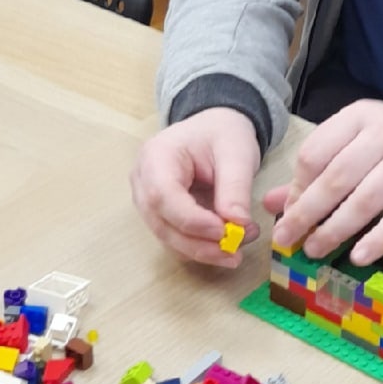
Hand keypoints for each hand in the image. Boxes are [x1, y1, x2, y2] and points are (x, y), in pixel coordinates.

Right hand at [131, 108, 261, 266]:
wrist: (216, 130)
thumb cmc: (222, 134)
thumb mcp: (237, 153)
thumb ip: (235, 188)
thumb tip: (238, 225)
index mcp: (157, 156)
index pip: (163, 195)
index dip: (191, 220)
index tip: (223, 232)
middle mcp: (144, 180)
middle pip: (161, 223)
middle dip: (198, 244)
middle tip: (234, 253)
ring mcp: (148, 200)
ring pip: (167, 237)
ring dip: (202, 251)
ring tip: (237, 250)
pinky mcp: (161, 215)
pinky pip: (175, 239)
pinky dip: (200, 248)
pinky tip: (227, 247)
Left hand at [264, 101, 382, 266]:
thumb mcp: (351, 147)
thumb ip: (313, 172)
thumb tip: (269, 203)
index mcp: (357, 117)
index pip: (317, 152)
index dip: (298, 187)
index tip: (287, 214)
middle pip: (338, 177)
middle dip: (308, 212)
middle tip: (289, 239)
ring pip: (366, 198)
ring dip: (337, 229)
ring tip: (316, 249)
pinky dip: (378, 239)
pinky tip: (358, 256)